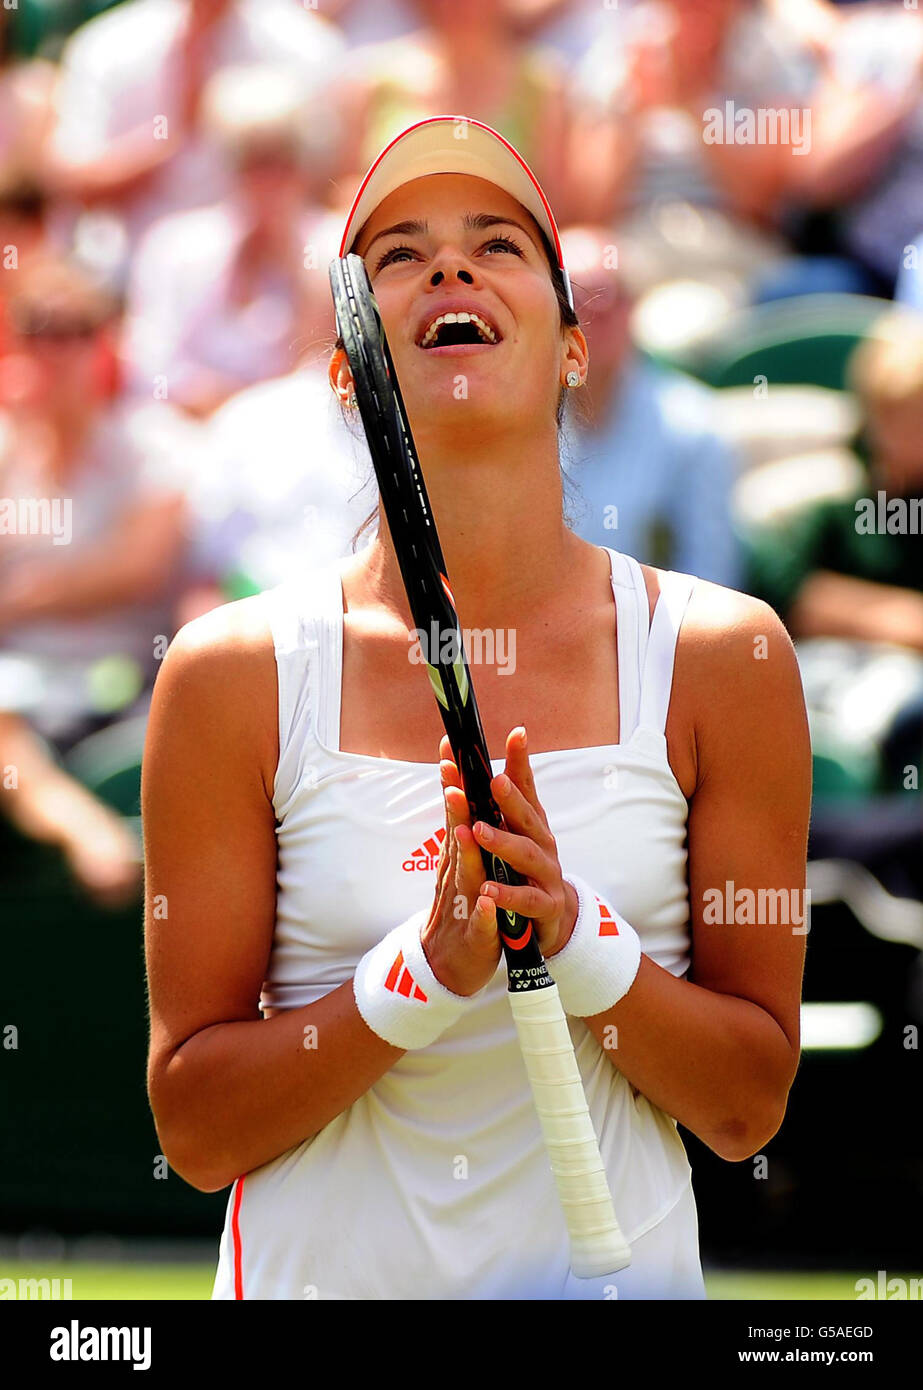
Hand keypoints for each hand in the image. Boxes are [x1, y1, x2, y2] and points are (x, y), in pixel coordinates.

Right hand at [420, 745, 501, 996]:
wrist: (450, 965)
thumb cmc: (462, 908)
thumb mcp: (464, 865)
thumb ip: (463, 829)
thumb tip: (460, 788)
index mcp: (460, 856)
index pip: (457, 813)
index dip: (454, 782)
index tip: (449, 748)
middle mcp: (458, 874)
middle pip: (456, 836)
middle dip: (455, 806)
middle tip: (452, 775)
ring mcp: (464, 904)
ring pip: (465, 875)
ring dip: (465, 852)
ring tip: (466, 828)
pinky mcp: (475, 936)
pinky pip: (480, 924)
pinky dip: (482, 912)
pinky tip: (485, 902)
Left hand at [447, 726, 578, 962]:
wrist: (552, 917)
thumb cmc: (527, 867)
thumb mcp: (516, 831)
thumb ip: (502, 799)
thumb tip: (484, 757)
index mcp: (531, 824)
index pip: (527, 787)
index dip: (521, 761)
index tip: (517, 734)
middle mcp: (542, 844)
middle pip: (528, 818)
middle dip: (512, 799)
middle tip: (494, 781)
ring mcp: (547, 874)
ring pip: (527, 856)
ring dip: (503, 843)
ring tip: (478, 831)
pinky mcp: (546, 906)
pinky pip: (527, 900)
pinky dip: (507, 895)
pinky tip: (488, 890)